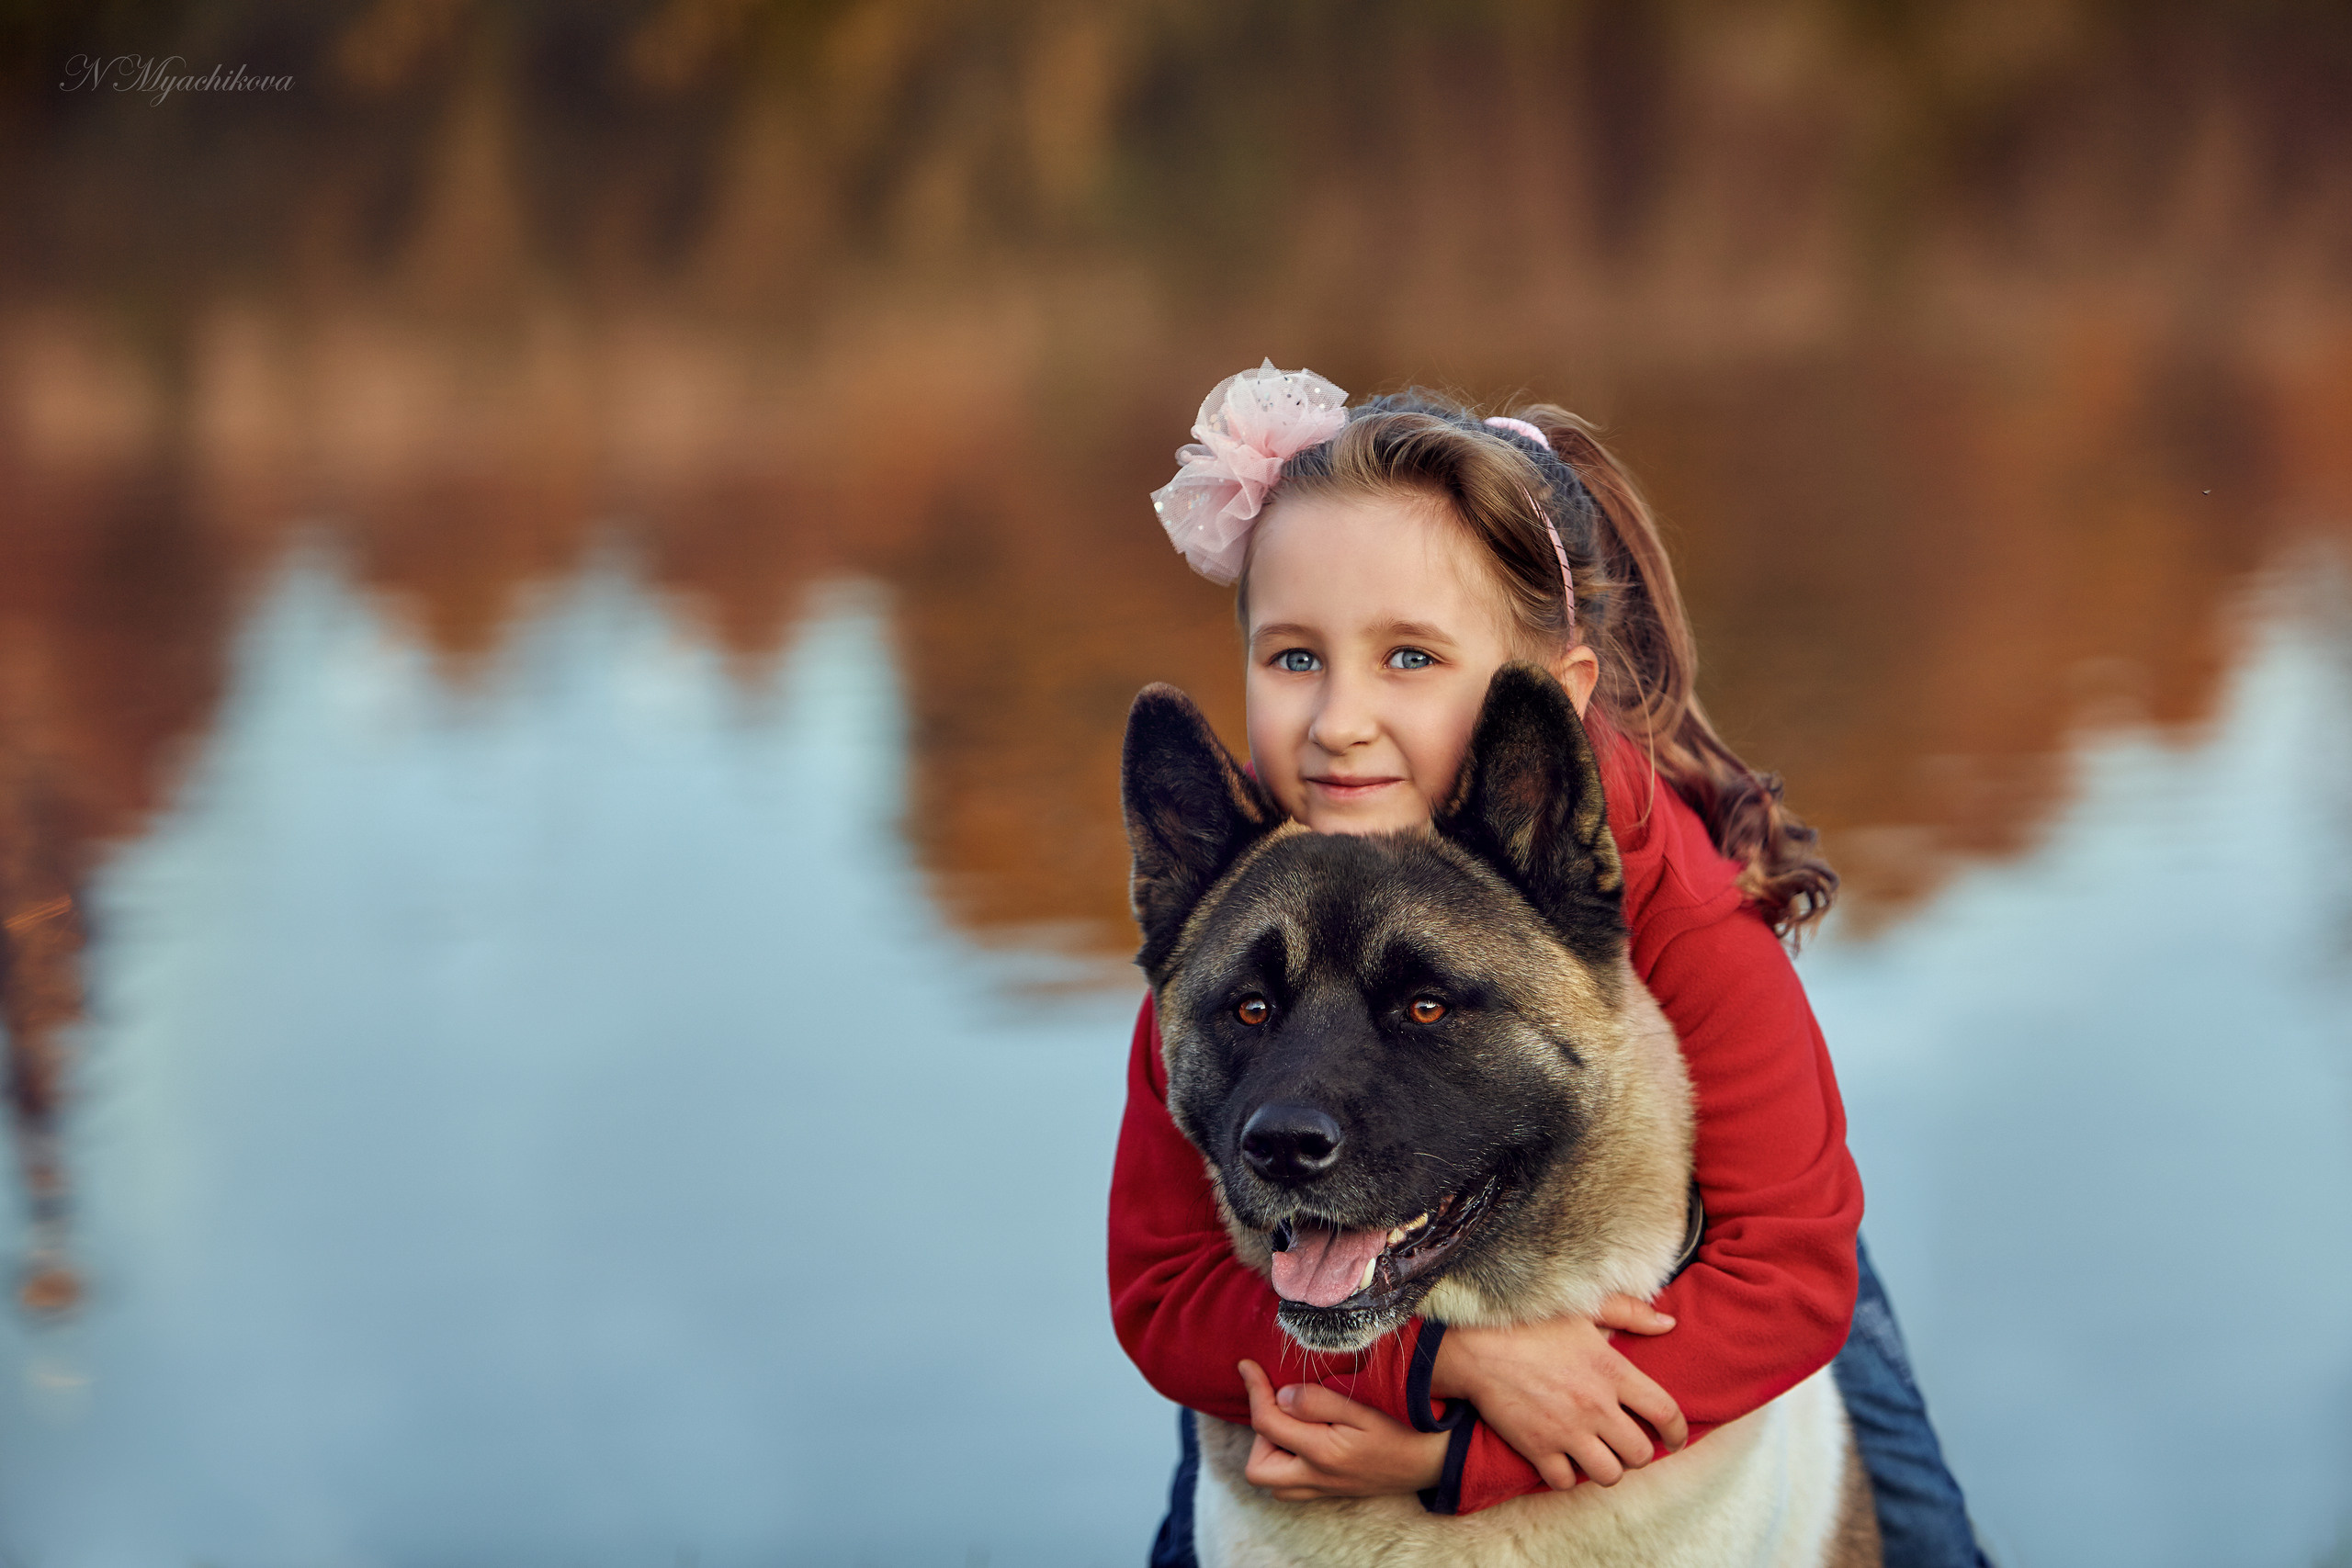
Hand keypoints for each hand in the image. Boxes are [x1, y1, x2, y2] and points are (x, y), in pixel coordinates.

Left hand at [1236, 1359, 1450, 1500]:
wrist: (1437, 1459)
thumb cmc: (1405, 1428)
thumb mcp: (1365, 1408)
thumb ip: (1319, 1402)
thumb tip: (1282, 1396)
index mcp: (1323, 1452)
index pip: (1267, 1423)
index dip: (1252, 1390)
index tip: (1246, 1365)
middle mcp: (1318, 1477)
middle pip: (1258, 1469)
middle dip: (1258, 1433)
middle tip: (1278, 1404)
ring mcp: (1326, 1488)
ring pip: (1273, 1482)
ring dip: (1271, 1450)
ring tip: (1292, 1420)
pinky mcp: (1335, 1490)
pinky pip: (1293, 1486)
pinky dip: (1286, 1462)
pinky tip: (1305, 1436)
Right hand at [1430, 1294, 1686, 1488]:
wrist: (1475, 1345)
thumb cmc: (1530, 1322)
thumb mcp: (1583, 1308)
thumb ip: (1629, 1313)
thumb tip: (1669, 1325)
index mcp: (1613, 1370)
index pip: (1666, 1413)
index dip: (1679, 1432)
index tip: (1676, 1439)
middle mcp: (1596, 1406)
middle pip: (1640, 1453)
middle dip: (1638, 1452)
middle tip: (1626, 1443)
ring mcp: (1567, 1431)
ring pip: (1608, 1475)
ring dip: (1607, 1468)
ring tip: (1597, 1454)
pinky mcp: (1537, 1448)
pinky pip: (1566, 1482)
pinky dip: (1567, 1476)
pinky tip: (1563, 1459)